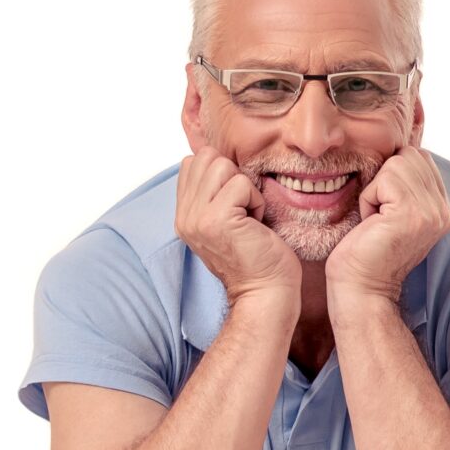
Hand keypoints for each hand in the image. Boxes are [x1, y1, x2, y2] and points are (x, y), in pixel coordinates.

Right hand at [175, 146, 299, 301]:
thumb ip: (214, 193)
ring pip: (222, 166)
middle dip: (235, 176)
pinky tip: (257, 224)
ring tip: (250, 216)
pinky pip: (241, 183)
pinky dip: (257, 201)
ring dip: (246, 188)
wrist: (264, 291)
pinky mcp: (216, 219)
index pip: (193, 162)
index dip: (222, 173)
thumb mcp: (228, 220)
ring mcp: (197, 217)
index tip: (236, 203)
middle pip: (207, 157)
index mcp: (185, 214)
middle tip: (245, 210)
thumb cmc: (258, 256)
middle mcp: (185, 215)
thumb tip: (220, 159)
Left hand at [328, 146, 449, 302]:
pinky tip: (370, 222)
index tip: (385, 208)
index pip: (421, 158)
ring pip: (399, 162)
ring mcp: (432, 211)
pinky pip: (384, 179)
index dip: (394, 174)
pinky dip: (369, 197)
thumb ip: (405, 186)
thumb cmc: (365, 252)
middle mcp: (444, 209)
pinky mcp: (413, 213)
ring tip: (375, 218)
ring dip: (377, 187)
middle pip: (412, 155)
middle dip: (386, 177)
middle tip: (379, 214)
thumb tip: (397, 151)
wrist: (362, 290)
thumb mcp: (392, 213)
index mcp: (442, 209)